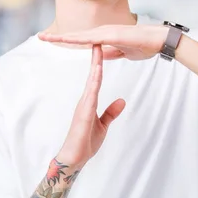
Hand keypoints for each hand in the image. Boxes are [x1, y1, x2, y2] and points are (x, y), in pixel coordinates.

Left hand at [39, 25, 168, 60]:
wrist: (158, 40)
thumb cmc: (145, 45)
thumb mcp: (124, 52)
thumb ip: (112, 52)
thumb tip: (101, 54)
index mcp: (105, 37)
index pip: (82, 40)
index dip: (67, 40)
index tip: (53, 40)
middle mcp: (103, 32)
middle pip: (77, 35)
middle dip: (59, 36)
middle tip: (41, 37)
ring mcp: (107, 32)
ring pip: (80, 35)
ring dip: (63, 36)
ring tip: (47, 37)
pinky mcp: (112, 35)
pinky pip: (91, 38)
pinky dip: (77, 38)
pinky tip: (66, 39)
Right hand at [56, 45, 124, 167]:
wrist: (75, 158)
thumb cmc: (86, 142)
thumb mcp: (103, 125)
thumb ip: (111, 112)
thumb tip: (122, 100)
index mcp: (90, 100)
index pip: (97, 77)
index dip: (100, 63)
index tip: (103, 48)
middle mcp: (86, 99)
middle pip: (93, 75)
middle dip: (96, 58)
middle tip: (98, 39)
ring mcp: (83, 105)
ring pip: (91, 81)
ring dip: (95, 66)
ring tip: (98, 50)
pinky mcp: (83, 113)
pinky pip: (90, 95)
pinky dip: (94, 83)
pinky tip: (96, 74)